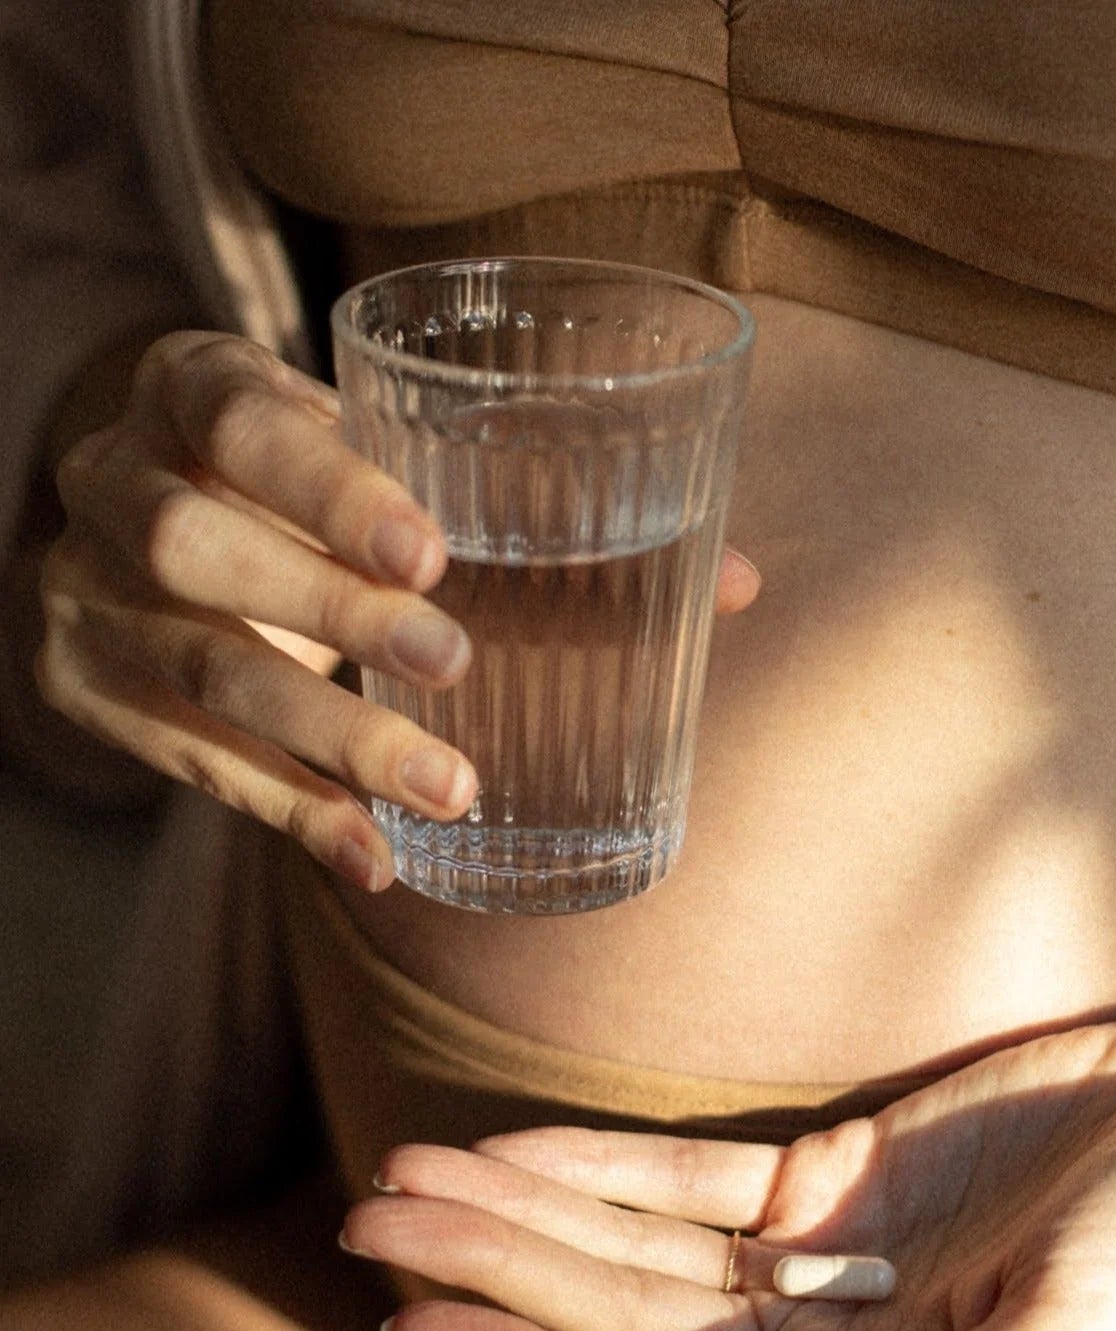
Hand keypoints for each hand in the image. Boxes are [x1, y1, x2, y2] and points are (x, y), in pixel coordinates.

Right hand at [34, 331, 760, 888]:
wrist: (155, 526)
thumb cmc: (318, 490)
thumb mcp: (387, 465)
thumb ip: (536, 509)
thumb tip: (739, 582)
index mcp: (192, 393)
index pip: (240, 422)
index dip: (328, 484)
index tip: (432, 554)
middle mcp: (114, 483)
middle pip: (201, 547)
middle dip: (333, 613)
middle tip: (454, 665)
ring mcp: (83, 594)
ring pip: (201, 669)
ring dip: (329, 738)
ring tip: (447, 791)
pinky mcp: (86, 690)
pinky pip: (190, 764)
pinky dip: (291, 814)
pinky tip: (376, 860)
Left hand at [341, 1010, 1115, 1330]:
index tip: (422, 1328)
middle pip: (618, 1313)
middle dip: (494, 1272)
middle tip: (366, 1230)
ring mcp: (817, 1251)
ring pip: (633, 1239)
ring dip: (522, 1209)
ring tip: (403, 1181)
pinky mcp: (829, 1164)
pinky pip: (688, 1171)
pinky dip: (599, 1157)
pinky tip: (514, 1146)